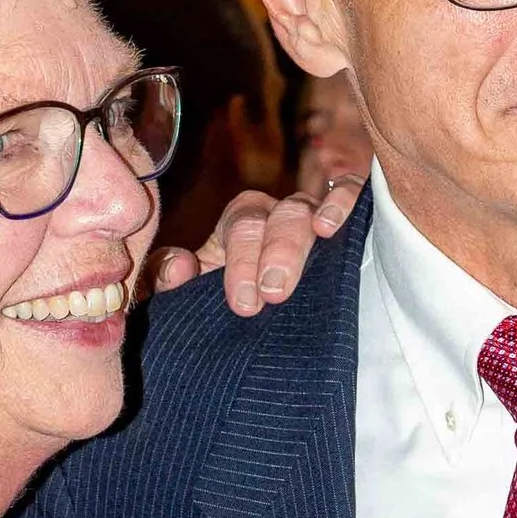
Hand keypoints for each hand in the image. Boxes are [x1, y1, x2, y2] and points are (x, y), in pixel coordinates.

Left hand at [147, 172, 363, 314]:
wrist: (279, 326)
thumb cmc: (238, 300)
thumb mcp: (197, 292)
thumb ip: (168, 279)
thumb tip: (179, 266)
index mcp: (241, 223)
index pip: (240, 227)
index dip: (240, 262)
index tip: (244, 303)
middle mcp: (276, 213)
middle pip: (269, 218)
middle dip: (265, 257)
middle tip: (265, 297)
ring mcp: (312, 213)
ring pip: (301, 211)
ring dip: (291, 246)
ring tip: (284, 285)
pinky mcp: (348, 213)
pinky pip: (348, 191)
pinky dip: (341, 201)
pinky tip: (330, 225)